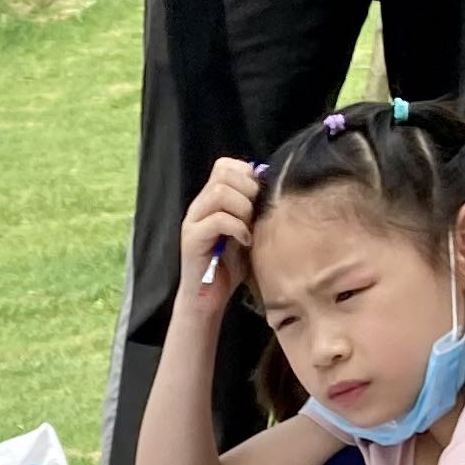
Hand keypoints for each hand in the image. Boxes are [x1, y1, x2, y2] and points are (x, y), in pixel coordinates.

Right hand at [178, 155, 260, 300]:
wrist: (208, 299)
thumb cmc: (229, 267)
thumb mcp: (247, 229)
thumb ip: (253, 208)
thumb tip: (272, 187)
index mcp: (211, 200)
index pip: (225, 165)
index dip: (246, 174)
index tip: (258, 198)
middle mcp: (199, 206)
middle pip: (222, 173)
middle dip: (247, 190)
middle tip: (255, 214)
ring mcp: (193, 222)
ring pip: (219, 192)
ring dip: (242, 208)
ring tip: (249, 228)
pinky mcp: (192, 240)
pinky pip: (217, 220)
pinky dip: (237, 228)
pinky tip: (244, 241)